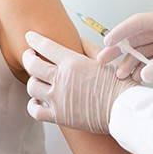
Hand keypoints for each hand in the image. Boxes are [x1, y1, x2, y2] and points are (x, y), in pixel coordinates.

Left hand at [23, 31, 138, 133]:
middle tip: (30, 56)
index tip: (29, 36)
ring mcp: (58, 99)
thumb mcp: (105, 61)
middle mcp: (62, 79)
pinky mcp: (59, 116)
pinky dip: (33, 104)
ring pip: (31, 86)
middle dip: (28, 57)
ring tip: (38, 78)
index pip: (45, 46)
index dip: (34, 39)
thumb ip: (90, 48)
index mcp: (73, 62)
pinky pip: (35, 110)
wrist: (124, 110)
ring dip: (33, 80)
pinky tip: (38, 100)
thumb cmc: (118, 85)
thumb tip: (80, 39)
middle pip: (32, 64)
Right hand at [97, 11, 152, 82]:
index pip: (139, 22)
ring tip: (119, 76)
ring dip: (129, 62)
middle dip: (119, 48)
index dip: (122, 31)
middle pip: (135, 37)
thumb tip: (144, 74)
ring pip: (140, 51)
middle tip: (103, 59)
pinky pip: (148, 61)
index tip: (108, 42)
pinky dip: (140, 69)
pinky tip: (133, 79)